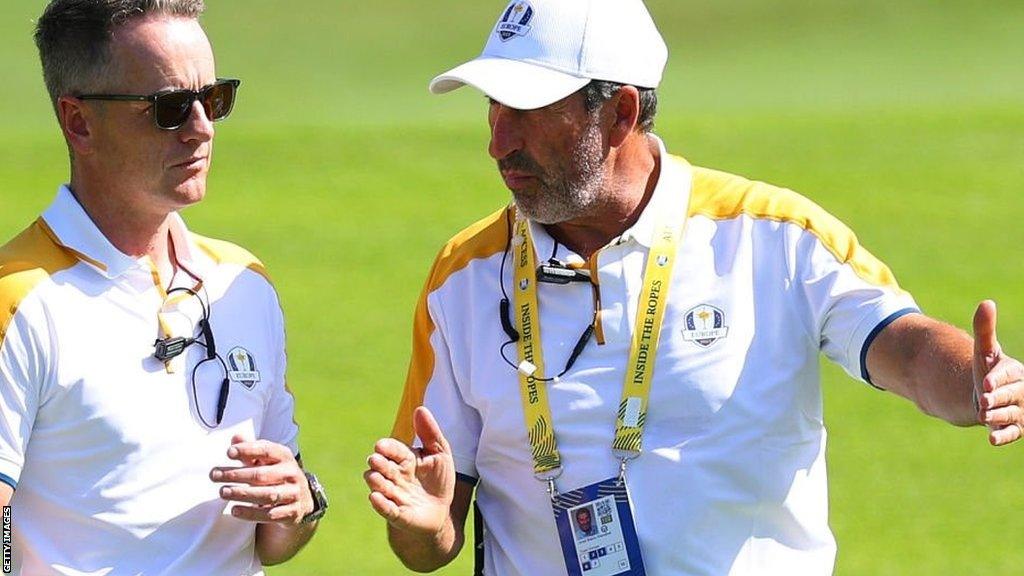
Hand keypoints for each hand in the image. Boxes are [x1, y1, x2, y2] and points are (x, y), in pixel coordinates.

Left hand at [211, 435, 314, 524]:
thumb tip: (235, 438)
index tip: (228, 453)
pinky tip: (235, 510)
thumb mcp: (268, 459)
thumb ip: (251, 449)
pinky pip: (270, 514)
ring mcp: (293, 494)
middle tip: (214, 475)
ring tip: (223, 492)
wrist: (302, 498)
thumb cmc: (277, 474)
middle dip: (236, 475)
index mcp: (285, 457)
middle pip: (262, 475)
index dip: (248, 450)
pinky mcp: (292, 513)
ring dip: (242, 494)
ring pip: (267, 495)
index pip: (267, 450)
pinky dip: (251, 513)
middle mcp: (292, 474)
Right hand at [365, 407, 455, 534]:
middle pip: (382, 467)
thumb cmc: (439, 480)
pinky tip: (375, 497)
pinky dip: (379, 504)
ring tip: (374, 478)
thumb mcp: (440, 453)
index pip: (393, 450)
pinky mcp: (396, 514)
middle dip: (378, 464)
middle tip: (376, 460)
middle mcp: (395, 476)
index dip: (387, 448)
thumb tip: (420, 409)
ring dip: (375, 482)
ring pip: (379, 487)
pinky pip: (385, 509)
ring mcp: (394, 495)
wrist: (442, 511)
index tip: (381, 445)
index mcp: (405, 459)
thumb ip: (430, 433)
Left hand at [973, 300, 1023, 445]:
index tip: (984, 382)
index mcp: (1016, 372)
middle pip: (1011, 395)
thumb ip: (985, 330)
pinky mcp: (1014, 427)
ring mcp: (1019, 410)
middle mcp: (1021, 392)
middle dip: (998, 398)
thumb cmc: (988, 370)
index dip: (998, 378)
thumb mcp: (984, 351)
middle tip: (982, 400)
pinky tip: (992, 439)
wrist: (986, 395)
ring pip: (1010, 414)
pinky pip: (1012, 433)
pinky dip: (1003, 436)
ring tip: (983, 414)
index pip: (1009, 375)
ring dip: (998, 416)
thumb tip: (986, 302)